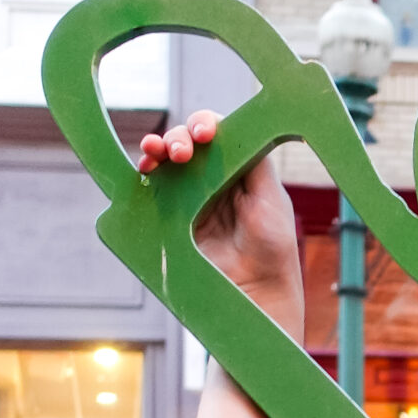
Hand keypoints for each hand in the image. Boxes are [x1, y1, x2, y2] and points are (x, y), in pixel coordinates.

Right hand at [140, 112, 303, 338]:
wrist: (255, 292)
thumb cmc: (272, 247)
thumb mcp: (270, 198)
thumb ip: (253, 161)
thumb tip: (230, 126)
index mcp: (240, 168)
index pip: (218, 134)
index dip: (206, 125)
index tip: (204, 134)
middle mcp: (214, 178)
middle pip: (189, 142)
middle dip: (180, 137)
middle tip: (182, 152)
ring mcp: (192, 196)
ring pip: (169, 160)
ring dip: (159, 147)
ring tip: (156, 152)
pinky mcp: (173, 216)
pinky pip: (156, 188)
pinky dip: (147, 173)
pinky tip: (146, 167)